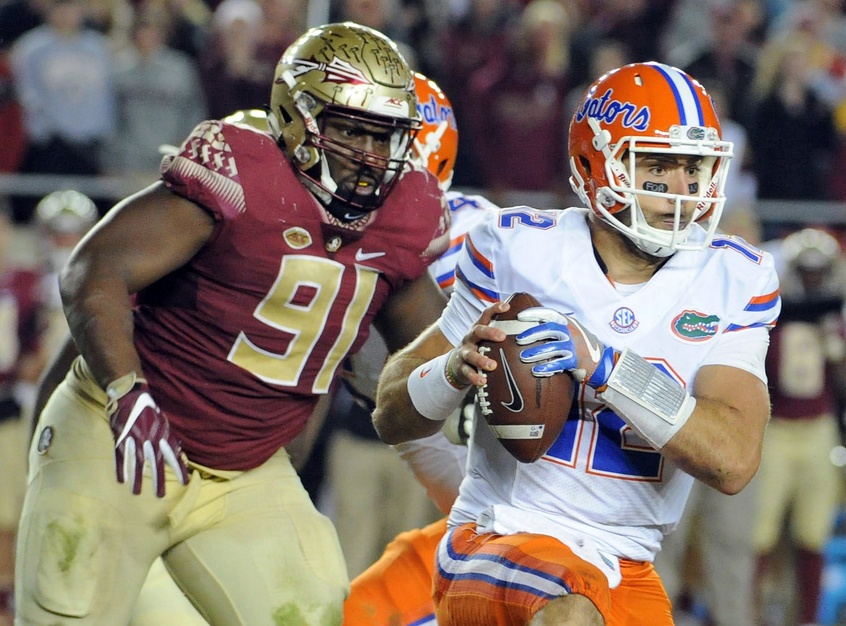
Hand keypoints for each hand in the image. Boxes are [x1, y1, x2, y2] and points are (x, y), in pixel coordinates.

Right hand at [106, 374, 188, 496]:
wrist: (129, 394)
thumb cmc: (149, 409)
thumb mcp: (163, 422)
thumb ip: (168, 437)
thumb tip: (178, 452)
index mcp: (162, 433)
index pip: (173, 454)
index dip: (179, 468)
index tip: (184, 482)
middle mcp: (149, 438)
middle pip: (155, 462)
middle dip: (158, 479)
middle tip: (160, 496)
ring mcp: (134, 438)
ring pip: (136, 462)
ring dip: (137, 478)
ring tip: (137, 493)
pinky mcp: (119, 438)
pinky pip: (120, 456)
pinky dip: (120, 468)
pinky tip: (121, 481)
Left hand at [514, 308, 617, 388]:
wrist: (600, 360)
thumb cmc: (579, 344)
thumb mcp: (570, 330)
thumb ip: (555, 326)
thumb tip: (531, 323)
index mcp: (567, 322)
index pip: (550, 314)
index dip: (534, 313)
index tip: (520, 316)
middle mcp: (571, 332)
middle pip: (549, 329)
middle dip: (532, 334)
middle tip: (519, 340)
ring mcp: (574, 346)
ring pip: (552, 348)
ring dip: (536, 353)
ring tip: (523, 357)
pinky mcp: (575, 360)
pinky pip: (559, 363)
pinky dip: (547, 367)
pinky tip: (536, 370)